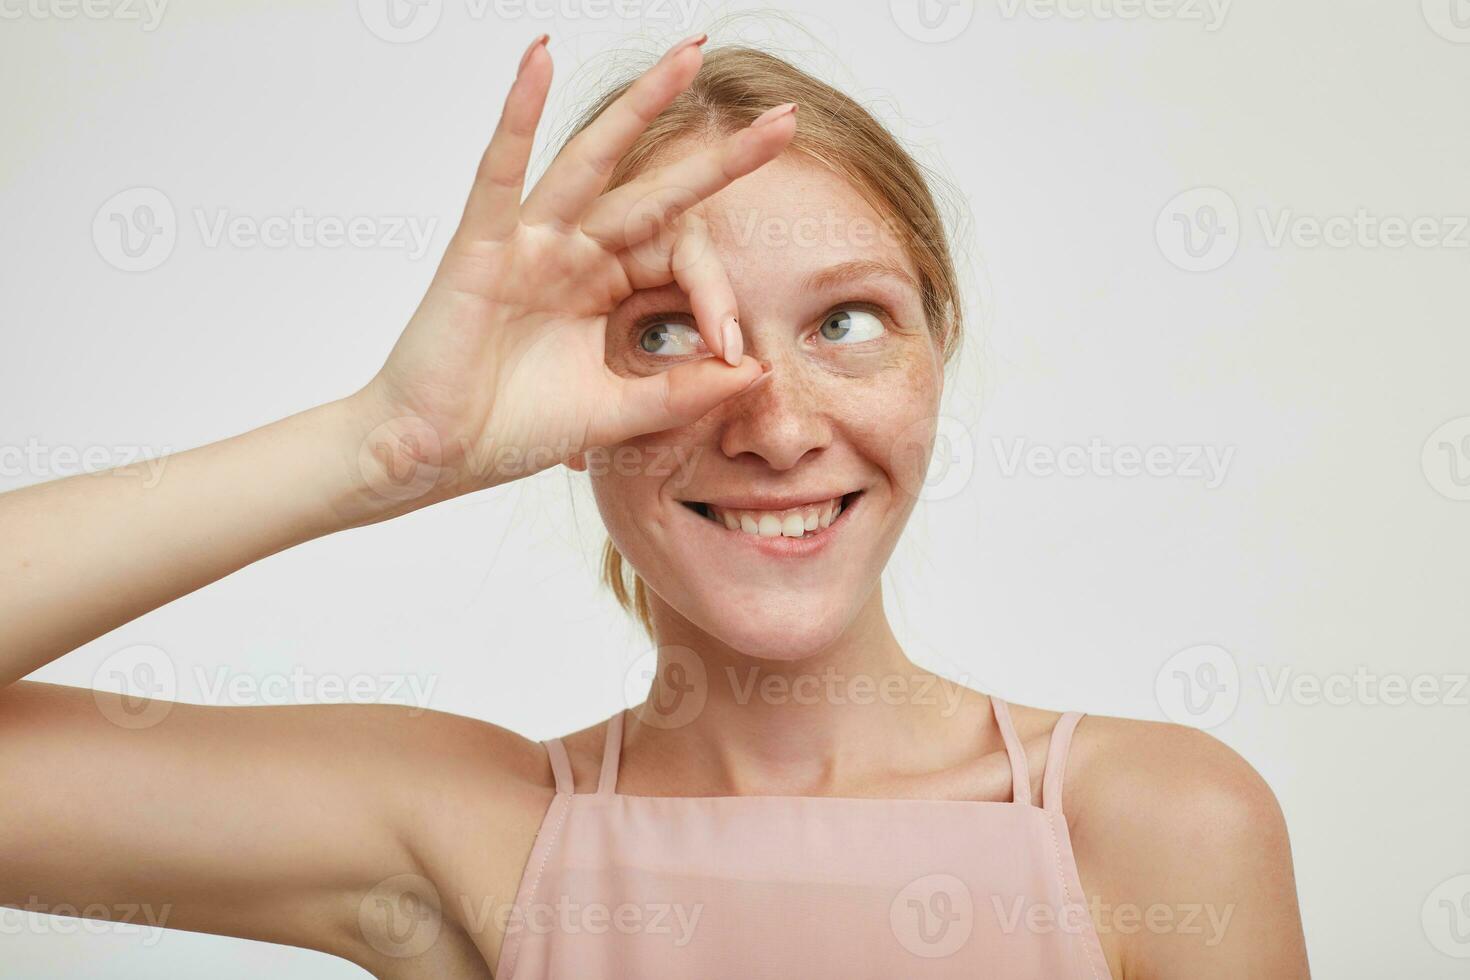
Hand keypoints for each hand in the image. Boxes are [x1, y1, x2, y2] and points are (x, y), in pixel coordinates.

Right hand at [349, 33, 795, 512]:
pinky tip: (538, 59)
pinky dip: (517, 114)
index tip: (732, 349)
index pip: (680, 259)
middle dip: (720, 158)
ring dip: (640, 105)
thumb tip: (755, 370)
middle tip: (784, 121)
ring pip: (592, 160)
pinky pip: (501, 170)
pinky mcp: (481, 245)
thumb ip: (682, 394)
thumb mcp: (616, 413)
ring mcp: (529, 242)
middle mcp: (573, 253)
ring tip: (688, 55)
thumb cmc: (510, 430)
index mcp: (605, 287)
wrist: (436, 456)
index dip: (717, 295)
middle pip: (656, 191)